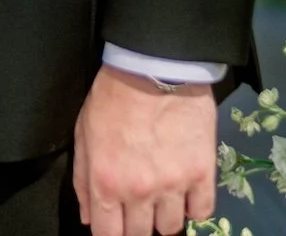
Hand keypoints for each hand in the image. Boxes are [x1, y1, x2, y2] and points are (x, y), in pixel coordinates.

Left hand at [71, 66, 217, 234]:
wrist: (154, 66)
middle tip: (137, 208)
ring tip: (161, 197)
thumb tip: (89, 218)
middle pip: (140, 235)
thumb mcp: (84, 134)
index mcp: (106, 183)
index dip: (111, 235)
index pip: (108, 235)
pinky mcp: (202, 173)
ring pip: (171, 228)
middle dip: (136, 226)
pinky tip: (185, 193)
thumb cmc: (112, 96)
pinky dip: (193, 208)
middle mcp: (139, 192)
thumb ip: (83, 180)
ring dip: (163, 217)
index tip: (116, 227)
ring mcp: (173, 185)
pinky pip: (202, 212)